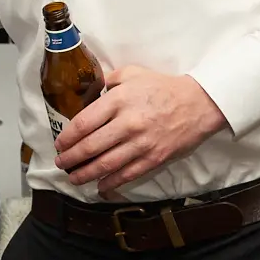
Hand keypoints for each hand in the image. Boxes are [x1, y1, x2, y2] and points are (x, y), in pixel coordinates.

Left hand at [53, 66, 227, 197]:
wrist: (199, 103)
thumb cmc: (163, 87)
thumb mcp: (132, 74)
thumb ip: (109, 81)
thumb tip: (90, 91)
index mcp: (118, 101)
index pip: (84, 123)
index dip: (67, 137)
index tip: (60, 143)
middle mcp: (127, 123)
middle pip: (90, 146)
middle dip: (71, 158)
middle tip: (61, 163)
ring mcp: (141, 143)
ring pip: (106, 164)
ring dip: (86, 174)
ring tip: (73, 177)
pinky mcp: (154, 158)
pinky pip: (128, 174)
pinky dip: (111, 183)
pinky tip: (100, 186)